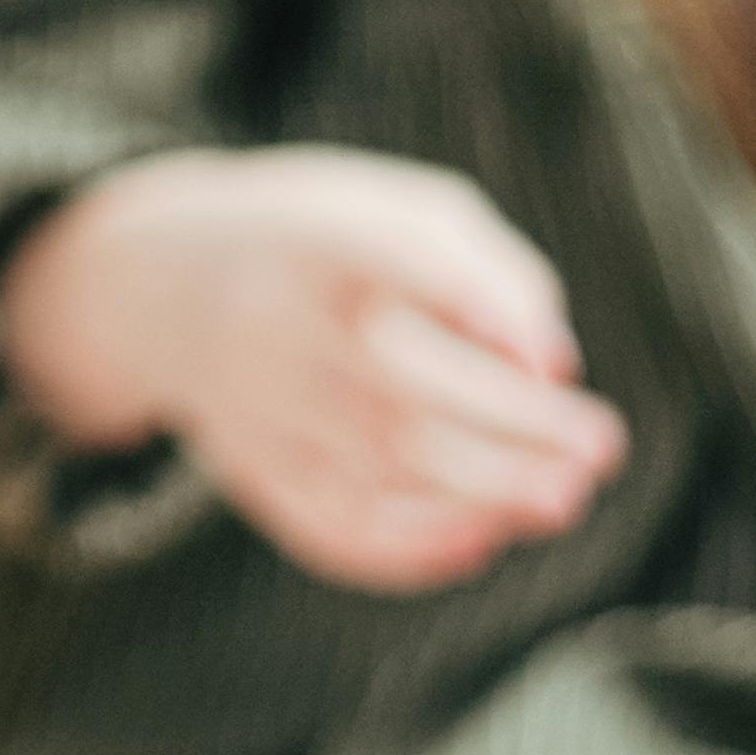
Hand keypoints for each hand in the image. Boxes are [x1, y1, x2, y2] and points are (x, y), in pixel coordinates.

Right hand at [0, 146, 624, 593]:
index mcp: (312, 237)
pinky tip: (478, 539)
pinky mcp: (249, 467)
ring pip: (378, 466)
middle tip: (598, 448)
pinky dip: (411, 547)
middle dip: (515, 429)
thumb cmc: (317, 241)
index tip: (548, 360)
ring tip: (563, 496)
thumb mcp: (391, 206)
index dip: (475, 307)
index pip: (392, 261)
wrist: (157, 286)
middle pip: (401, 386)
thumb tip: (549, 364)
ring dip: (486, 493)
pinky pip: (331, 526)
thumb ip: (483, 264)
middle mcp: (273, 321)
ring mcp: (255, 404)